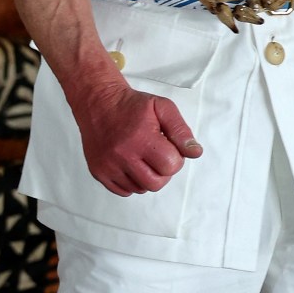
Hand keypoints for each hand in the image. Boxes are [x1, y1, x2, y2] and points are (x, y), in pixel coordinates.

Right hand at [73, 79, 202, 196]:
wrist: (99, 102)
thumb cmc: (132, 105)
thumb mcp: (162, 107)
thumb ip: (180, 130)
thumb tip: (195, 152)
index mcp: (141, 138)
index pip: (170, 166)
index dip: (175, 158)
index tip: (168, 146)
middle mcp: (123, 155)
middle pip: (156, 183)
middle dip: (163, 171)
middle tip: (158, 154)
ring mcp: (109, 166)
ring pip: (140, 189)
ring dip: (147, 176)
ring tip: (143, 157)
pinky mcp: (99, 173)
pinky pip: (123, 191)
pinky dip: (131, 182)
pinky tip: (131, 163)